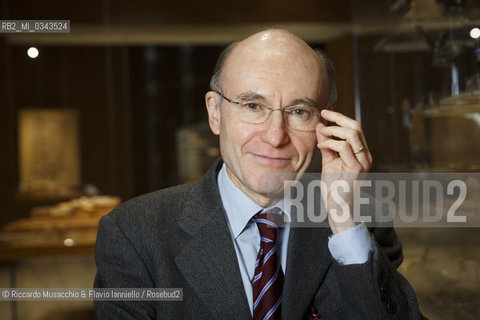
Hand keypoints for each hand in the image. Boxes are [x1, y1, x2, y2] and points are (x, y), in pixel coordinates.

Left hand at [316, 109, 371, 233]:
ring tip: (321, 134)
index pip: (355, 128)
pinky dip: (330, 143)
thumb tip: (321, 127)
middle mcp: (365, 156)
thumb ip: (326, 145)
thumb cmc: (334, 187)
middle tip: (322, 115)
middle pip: (356, 127)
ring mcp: (362, 162)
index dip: (340, 117)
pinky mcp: (356, 169)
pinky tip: (321, 147)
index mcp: (361, 153)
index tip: (325, 112)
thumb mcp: (328, 162)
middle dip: (338, 117)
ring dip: (333, 130)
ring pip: (352, 134)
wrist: (338, 208)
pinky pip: (344, 148)